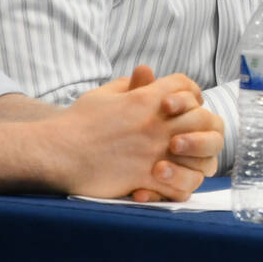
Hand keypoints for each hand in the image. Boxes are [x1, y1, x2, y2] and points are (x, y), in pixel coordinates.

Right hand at [61, 68, 221, 201]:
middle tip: (191, 135)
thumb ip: (128, 85)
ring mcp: (155, 152)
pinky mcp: (146, 178)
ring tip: (186, 163)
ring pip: (200, 156)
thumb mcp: (103, 95)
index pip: (186, 85)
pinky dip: (181, 187)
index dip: (191, 92)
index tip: (187, 104)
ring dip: (198, 160)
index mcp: (146, 99)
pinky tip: (171, 184)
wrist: (58, 152)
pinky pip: (181, 187)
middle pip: (204, 118)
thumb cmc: (77, 123)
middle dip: (202, 125)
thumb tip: (145, 74)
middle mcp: (157, 124)